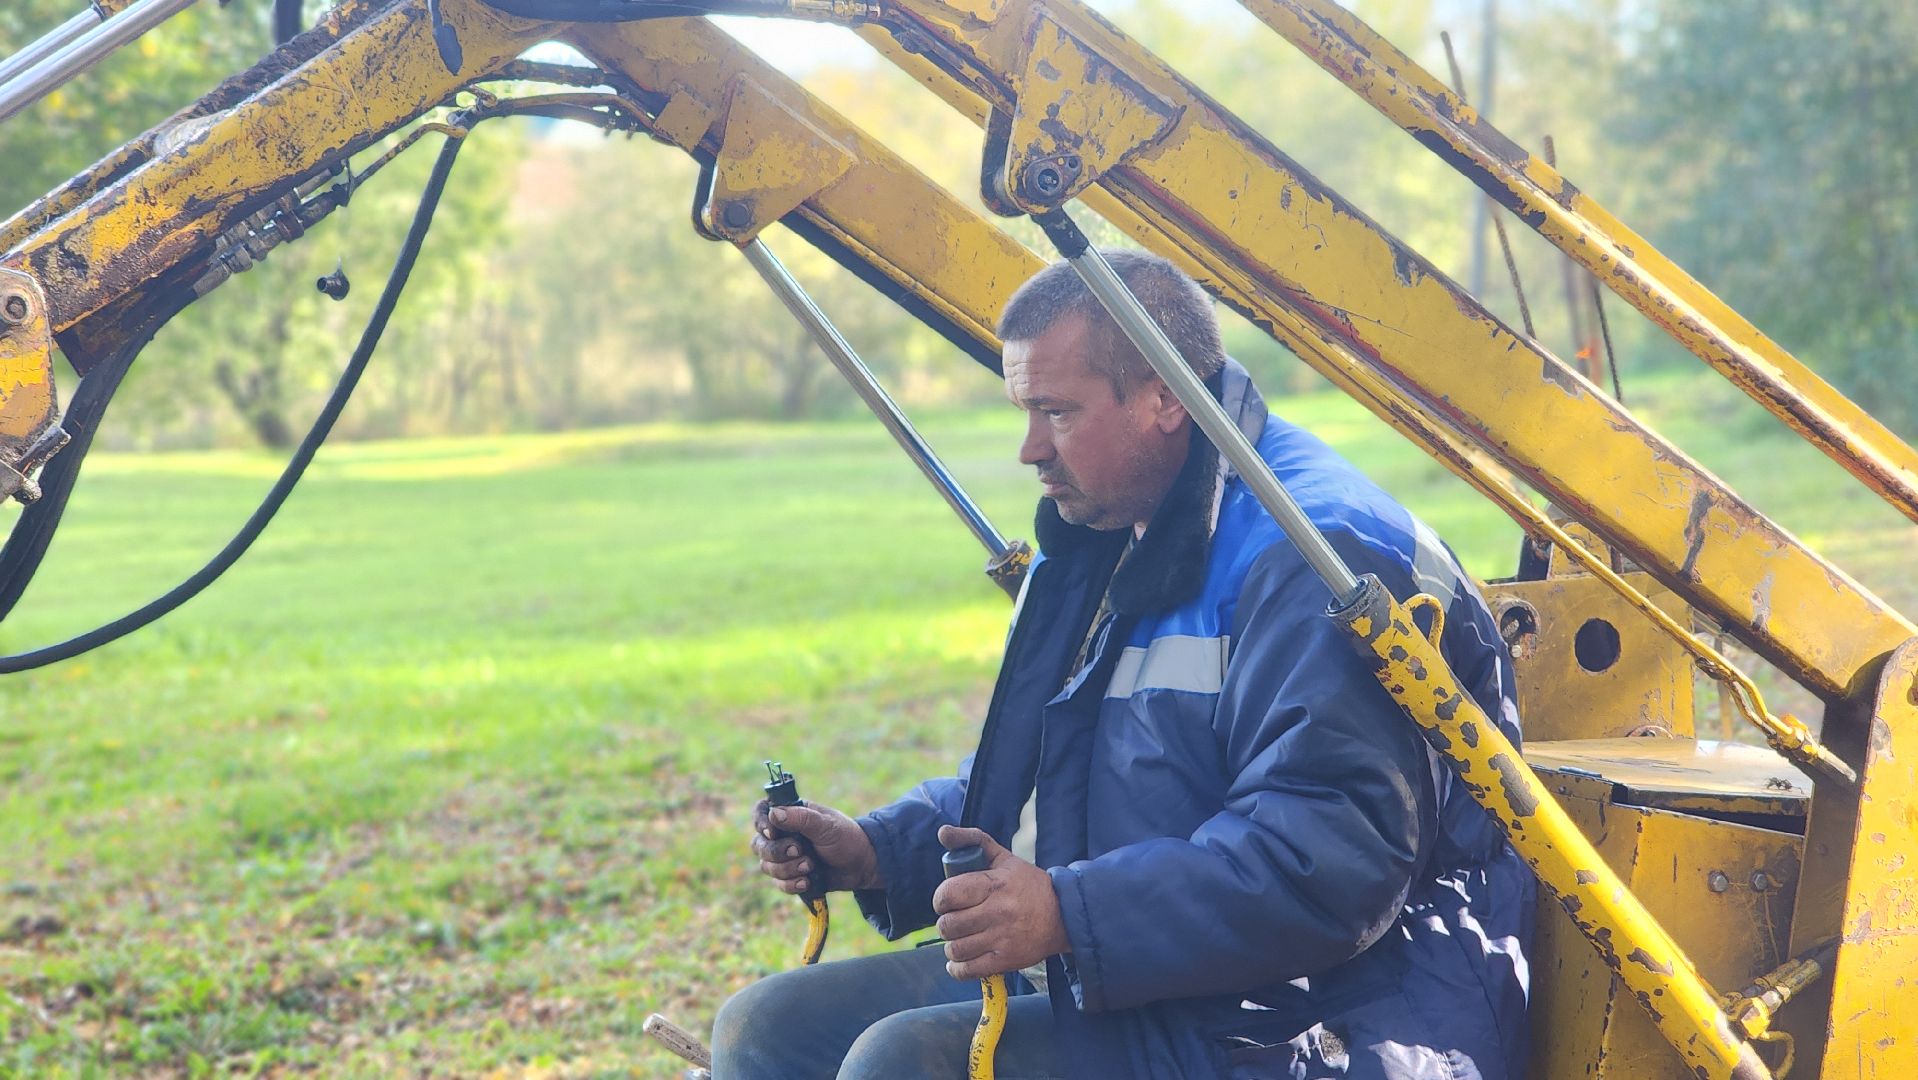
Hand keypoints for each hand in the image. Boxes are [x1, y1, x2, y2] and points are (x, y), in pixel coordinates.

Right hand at [751, 799, 883, 894]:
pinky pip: (779, 884)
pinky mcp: (791, 876)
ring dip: (788, 869)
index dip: (761, 823)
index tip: (773, 833)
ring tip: (811, 866)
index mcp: (791, 815)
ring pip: (767, 866)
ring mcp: (785, 857)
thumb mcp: (827, 825)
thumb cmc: (846, 838)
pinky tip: (808, 882)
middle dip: (778, 852)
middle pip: (759, 844)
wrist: (861, 866)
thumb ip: (801, 818)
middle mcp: (783, 835)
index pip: (761, 812)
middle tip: (800, 851)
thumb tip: (773, 814)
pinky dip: (792, 884)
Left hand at [931, 825, 1069, 979]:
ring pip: (955, 949)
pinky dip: (957, 968)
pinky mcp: (1006, 961)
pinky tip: (960, 959)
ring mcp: (1002, 939)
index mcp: (995, 885)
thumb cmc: (1027, 885)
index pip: (949, 894)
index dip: (941, 899)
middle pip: (948, 925)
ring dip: (952, 945)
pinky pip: (967, 970)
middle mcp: (998, 912)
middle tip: (955, 920)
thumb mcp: (1003, 858)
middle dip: (946, 923)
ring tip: (960, 938)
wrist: (1063, 916)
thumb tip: (943, 832)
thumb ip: (972, 841)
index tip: (946, 901)